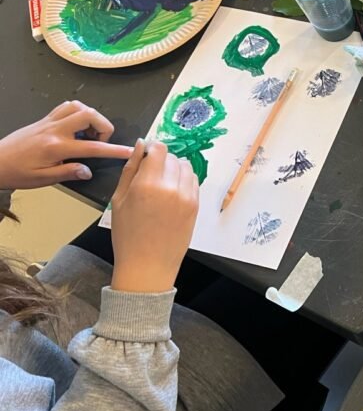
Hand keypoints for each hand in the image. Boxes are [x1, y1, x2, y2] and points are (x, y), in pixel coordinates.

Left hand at [0, 101, 133, 189]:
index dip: (114, 150)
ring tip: (88, 133)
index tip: (130, 151)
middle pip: (89, 115)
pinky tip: (76, 126)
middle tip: (99, 141)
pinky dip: (77, 112)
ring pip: (79, 107)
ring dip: (91, 117)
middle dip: (103, 126)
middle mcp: (55, 130)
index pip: (93, 147)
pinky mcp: (44, 119)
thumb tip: (87, 170)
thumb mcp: (43, 179)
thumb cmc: (16, 173)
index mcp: (56, 147)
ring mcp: (49, 121)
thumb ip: (68, 173)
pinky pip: (66, 107)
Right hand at [110, 141, 198, 293]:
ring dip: (174, 169)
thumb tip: (139, 145)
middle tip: (150, 176)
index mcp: (147, 184)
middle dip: (161, 161)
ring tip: (161, 184)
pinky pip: (193, 181)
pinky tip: (171, 193)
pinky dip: (184, 181)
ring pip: (186, 167)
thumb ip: (130, 169)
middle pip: (172, 157)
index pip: (159, 149)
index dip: (152, 148)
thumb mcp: (118, 200)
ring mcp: (186, 196)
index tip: (146, 154)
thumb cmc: (127, 235)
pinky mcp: (196, 205)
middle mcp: (170, 187)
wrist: (148, 265)